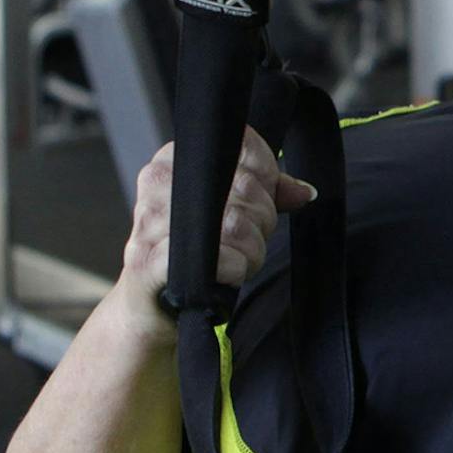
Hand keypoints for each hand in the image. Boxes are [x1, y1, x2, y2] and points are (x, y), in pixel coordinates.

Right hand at [118, 129, 316, 312]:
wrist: (147, 306)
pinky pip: (219, 258)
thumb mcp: (227, 214)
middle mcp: (159, 184)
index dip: (265, 179)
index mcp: (172, 161)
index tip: (256, 203)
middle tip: (243, 241)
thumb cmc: (191, 254)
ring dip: (251, 252)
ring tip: (234, 261)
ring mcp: (152, 222)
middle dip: (261, 222)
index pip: (243, 147)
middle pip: (247, 187)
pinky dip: (234, 269)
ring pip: (237, 224)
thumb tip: (304, 192)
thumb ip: (266, 195)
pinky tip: (225, 275)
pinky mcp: (152, 261)